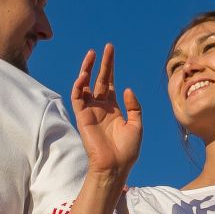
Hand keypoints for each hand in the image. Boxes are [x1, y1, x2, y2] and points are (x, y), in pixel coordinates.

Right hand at [70, 45, 141, 177]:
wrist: (115, 166)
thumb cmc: (127, 150)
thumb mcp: (137, 125)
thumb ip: (134, 106)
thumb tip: (126, 88)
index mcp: (114, 108)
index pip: (110, 82)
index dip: (110, 67)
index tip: (111, 51)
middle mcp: (101, 107)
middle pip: (99, 80)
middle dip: (102, 63)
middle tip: (105, 48)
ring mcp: (91, 111)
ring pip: (85, 85)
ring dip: (86, 70)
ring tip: (91, 55)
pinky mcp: (82, 117)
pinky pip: (77, 98)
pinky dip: (78, 86)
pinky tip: (83, 76)